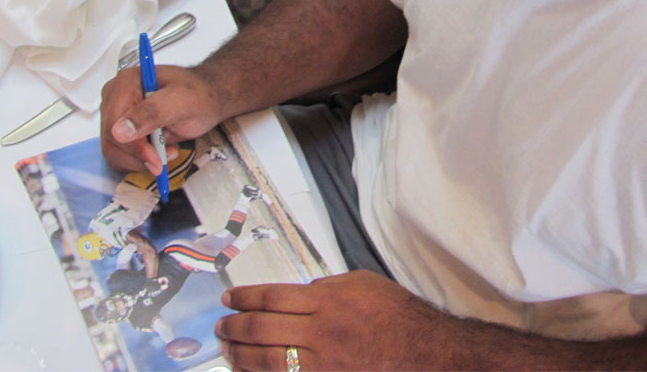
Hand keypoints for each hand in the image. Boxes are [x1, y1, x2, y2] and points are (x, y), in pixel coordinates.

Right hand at [99, 65, 221, 174]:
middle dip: (140, 155)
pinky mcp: (119, 130)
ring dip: (140, 160)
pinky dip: (138, 161)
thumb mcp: (181, 101)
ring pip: (113, 152)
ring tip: (168, 150)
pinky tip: (158, 152)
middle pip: (111, 141)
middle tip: (169, 154)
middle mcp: (114, 98)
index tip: (156, 161)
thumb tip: (119, 131)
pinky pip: (119, 156)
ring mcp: (115, 114)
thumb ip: (152, 113)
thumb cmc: (197, 95)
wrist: (205, 98)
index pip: (114, 124)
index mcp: (125, 83)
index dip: (134, 147)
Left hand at [216, 270, 453, 370]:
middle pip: (262, 328)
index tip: (230, 298)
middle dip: (235, 326)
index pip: (272, 297)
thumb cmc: (396, 315)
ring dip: (241, 354)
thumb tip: (299, 294)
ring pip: (268, 360)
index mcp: (326, 301)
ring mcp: (322, 364)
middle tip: (221, 325)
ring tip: (228, 350)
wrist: (424, 350)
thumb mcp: (361, 283)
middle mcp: (319, 332)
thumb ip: (326, 287)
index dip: (245, 297)